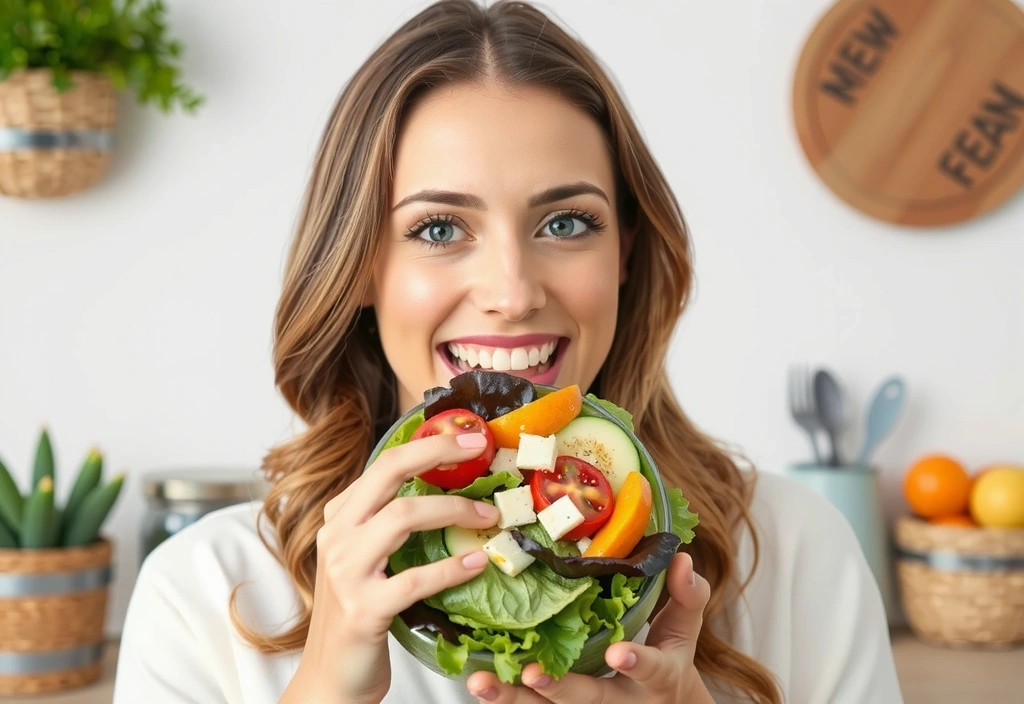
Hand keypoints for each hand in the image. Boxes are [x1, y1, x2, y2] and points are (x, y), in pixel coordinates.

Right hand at [281, 432, 498, 703]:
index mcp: (340, 517)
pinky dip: (451, 569)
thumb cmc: (360, 611)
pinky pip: (415, 579)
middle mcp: (337, 536)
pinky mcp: (363, 610)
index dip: (429, 444)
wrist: (332, 677)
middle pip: (388, 473)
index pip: (384, 463)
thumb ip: (392, 523)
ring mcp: (345, 572)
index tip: (469, 437)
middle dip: (437, 453)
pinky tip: (477, 562)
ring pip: (402, 518)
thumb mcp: (367, 557)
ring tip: (490, 517)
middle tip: (478, 450)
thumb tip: (454, 492)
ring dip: (453, 511)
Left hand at [465, 552, 712, 703]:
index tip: (618, 653)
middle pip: (587, 700)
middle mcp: (619, 700)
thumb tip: (681, 557)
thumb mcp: (684, 629)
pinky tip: (477, 682)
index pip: (652, 670)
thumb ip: (687, 595)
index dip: (636, 662)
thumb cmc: (668, 655)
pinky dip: (504, 699)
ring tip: (482, 682)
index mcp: (657, 677)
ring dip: (513, 699)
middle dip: (559, 690)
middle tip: (532, 673)